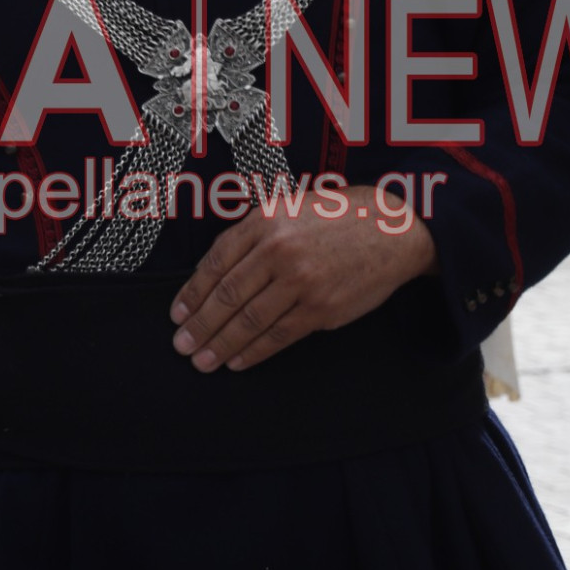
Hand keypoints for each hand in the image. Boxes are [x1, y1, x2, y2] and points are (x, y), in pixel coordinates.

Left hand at [169, 183, 437, 373]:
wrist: (391, 229)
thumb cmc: (335, 218)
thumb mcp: (288, 208)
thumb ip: (252, 235)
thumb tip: (213, 274)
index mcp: (266, 222)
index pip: (216, 264)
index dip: (192, 294)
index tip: (177, 316)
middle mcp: (279, 250)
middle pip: (228, 296)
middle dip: (200, 326)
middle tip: (181, 346)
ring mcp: (301, 281)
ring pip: (250, 320)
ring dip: (221, 345)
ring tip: (203, 361)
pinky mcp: (321, 307)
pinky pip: (279, 335)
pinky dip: (255, 351)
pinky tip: (237, 361)